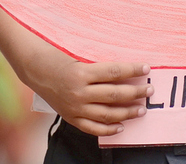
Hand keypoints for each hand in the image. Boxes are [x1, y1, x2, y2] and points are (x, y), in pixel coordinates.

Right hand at [36, 58, 153, 135]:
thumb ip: (100, 66)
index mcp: (81, 72)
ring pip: (107, 113)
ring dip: (127, 112)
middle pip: (114, 94)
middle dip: (135, 92)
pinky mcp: (70, 118)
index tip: (146, 68)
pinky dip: (108, 129)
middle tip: (149, 90)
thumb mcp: (79, 56)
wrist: (36, 70)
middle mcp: (78, 91)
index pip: (114, 72)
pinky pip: (92, 128)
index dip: (132, 70)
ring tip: (141, 110)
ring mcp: (74, 107)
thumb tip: (127, 70)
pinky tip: (121, 126)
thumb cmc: (59, 58)